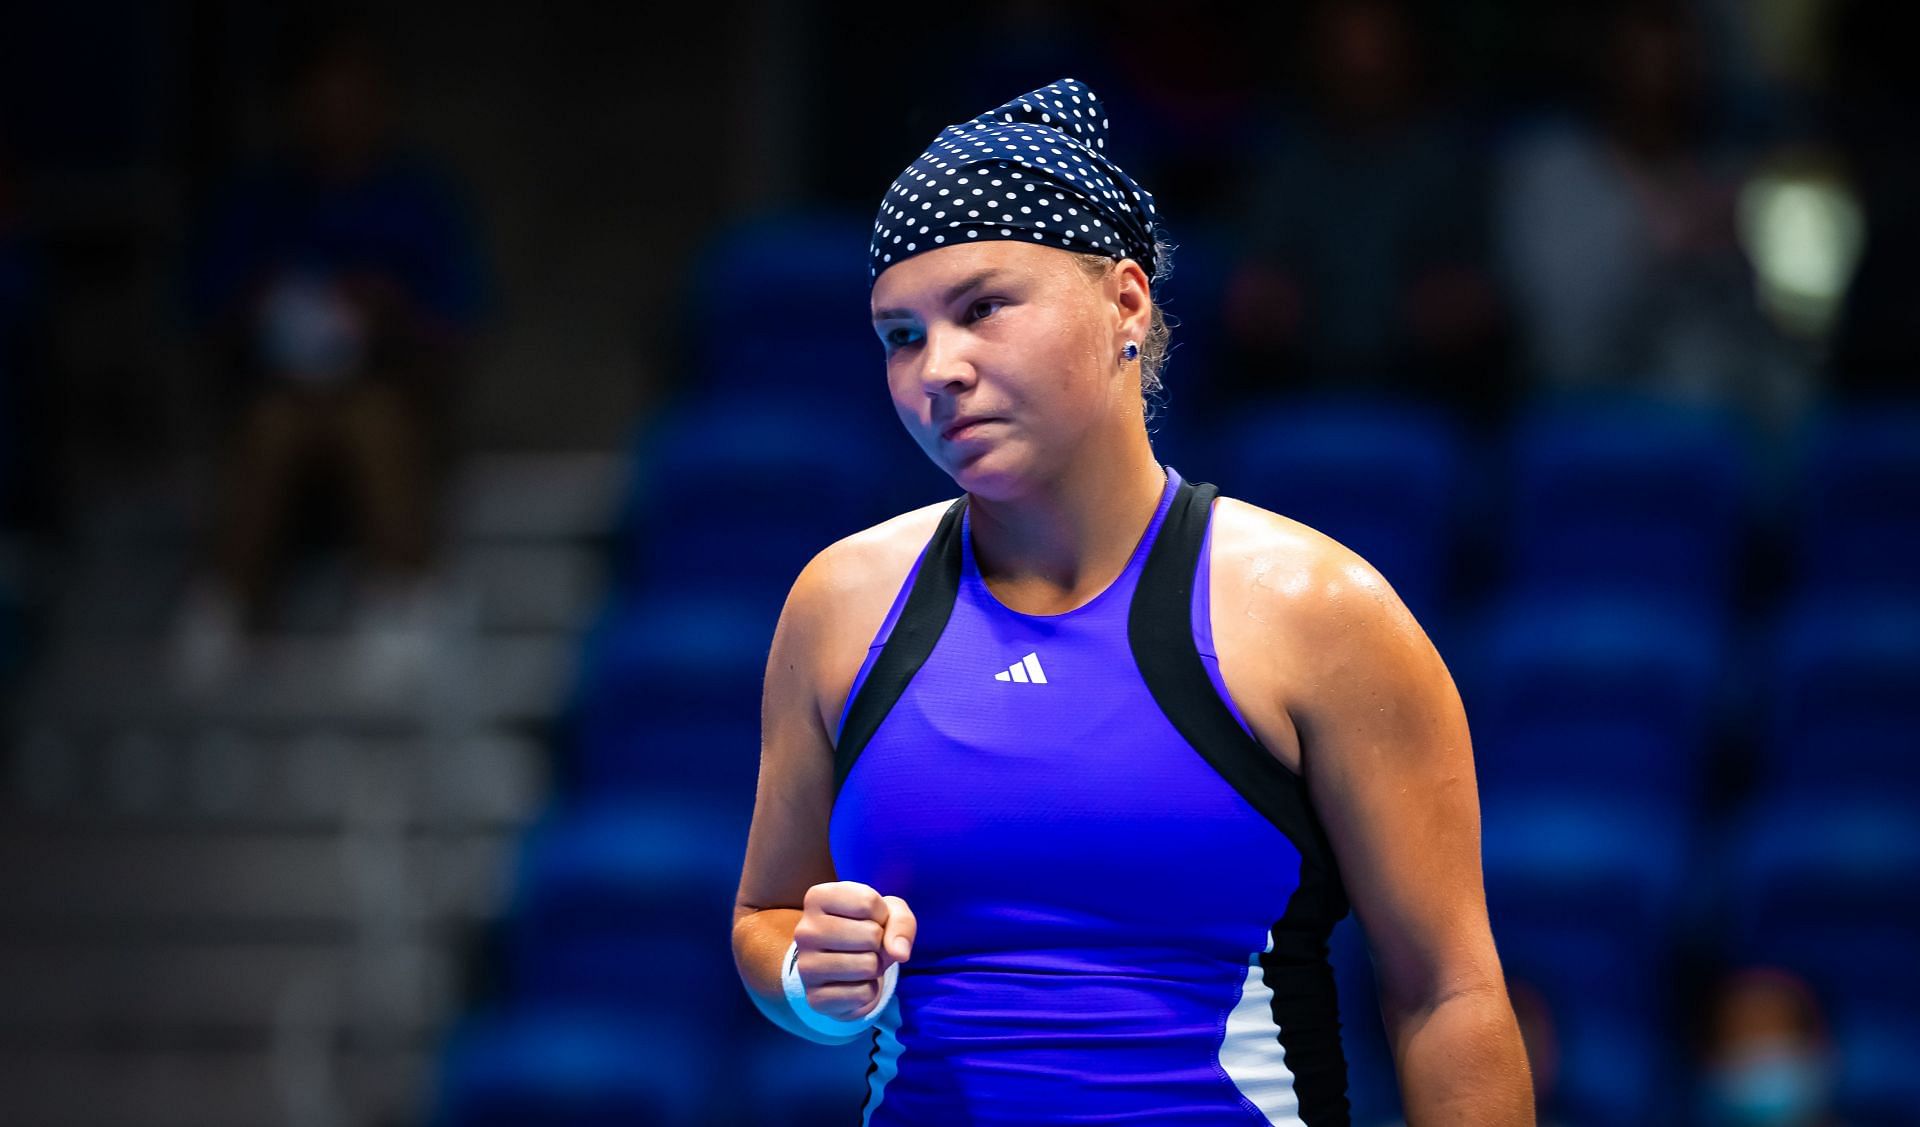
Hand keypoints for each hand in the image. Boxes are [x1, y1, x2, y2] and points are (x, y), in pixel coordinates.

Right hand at [793, 881, 915, 1020]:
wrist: (845, 970)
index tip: (869, 919)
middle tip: (866, 946)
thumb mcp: (889, 912)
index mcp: (817, 898)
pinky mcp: (815, 998)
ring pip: (868, 965)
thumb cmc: (866, 930)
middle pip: (870, 934)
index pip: (868, 902)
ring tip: (860, 962)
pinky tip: (853, 983)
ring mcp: (806, 966)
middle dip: (880, 942)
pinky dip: (868, 990)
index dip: (881, 914)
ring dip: (875, 966)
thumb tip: (900, 953)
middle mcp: (805, 930)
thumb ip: (901, 922)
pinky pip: (863, 994)